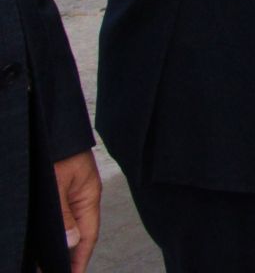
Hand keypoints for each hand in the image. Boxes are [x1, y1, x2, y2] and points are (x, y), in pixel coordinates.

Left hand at [54, 149, 99, 272]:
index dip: (79, 259)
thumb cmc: (58, 146)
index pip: (88, 235)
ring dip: (58, 243)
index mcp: (88, 195)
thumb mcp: (58, 182)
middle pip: (78, 233)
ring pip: (65, 224)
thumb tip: (71, 241)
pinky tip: (42, 239)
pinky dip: (52, 229)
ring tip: (44, 262)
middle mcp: (80, 196)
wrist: (52, 121)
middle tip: (51, 271)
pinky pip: (58, 215)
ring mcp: (70, 191)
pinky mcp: (58, 187)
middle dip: (67, 255)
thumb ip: (64, 213)